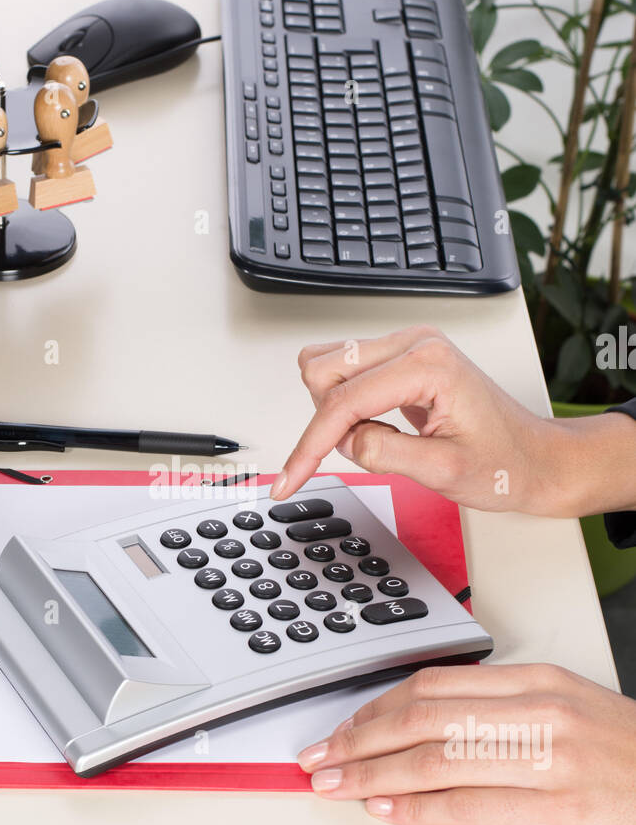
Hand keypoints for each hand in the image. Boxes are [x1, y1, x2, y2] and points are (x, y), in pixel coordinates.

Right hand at [271, 326, 635, 516]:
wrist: (534, 459)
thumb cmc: (503, 464)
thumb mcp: (444, 473)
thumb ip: (385, 454)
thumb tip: (345, 442)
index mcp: (428, 365)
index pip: (344, 401)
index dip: (309, 446)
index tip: (288, 480)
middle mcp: (415, 344)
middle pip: (324, 369)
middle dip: (324, 421)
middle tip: (359, 452)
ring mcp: (408, 346)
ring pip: (328, 365)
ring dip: (332, 410)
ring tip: (371, 439)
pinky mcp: (402, 357)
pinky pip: (346, 371)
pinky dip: (343, 404)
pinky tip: (369, 427)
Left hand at [298, 664, 635, 824]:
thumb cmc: (629, 757)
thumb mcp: (569, 712)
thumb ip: (503, 711)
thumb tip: (429, 726)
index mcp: (538, 681)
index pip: (434, 684)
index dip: (376, 705)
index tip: (341, 725)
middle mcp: (538, 711)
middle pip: (423, 715)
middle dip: (358, 737)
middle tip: (319, 757)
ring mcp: (547, 758)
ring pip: (435, 757)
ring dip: (372, 772)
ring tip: (336, 785)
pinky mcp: (557, 809)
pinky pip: (470, 804)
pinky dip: (419, 807)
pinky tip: (387, 809)